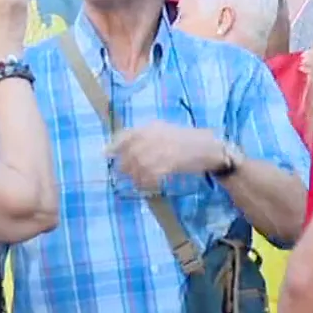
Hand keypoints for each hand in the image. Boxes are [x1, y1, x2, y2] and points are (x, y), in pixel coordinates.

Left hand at [106, 123, 227, 188]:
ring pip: (139, 166)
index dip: (113, 146)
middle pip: (130, 153)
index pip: (126, 135)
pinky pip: (151, 175)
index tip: (105, 155)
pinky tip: (149, 185)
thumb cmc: (184, 139)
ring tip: (137, 181)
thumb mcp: (162, 130)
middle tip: (124, 173)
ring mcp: (162, 150)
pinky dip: (147, 182)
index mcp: (151, 127)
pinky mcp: (170, 163)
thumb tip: (119, 146)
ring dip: (135, 176)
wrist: (207, 147)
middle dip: (124, 165)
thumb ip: (142, 136)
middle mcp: (154, 136)